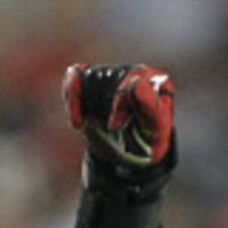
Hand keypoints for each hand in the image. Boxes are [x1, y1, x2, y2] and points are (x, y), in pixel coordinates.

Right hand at [64, 62, 176, 180]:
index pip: (133, 78)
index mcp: (154, 80)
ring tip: (82, 124)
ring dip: (80, 100)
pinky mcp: (92, 80)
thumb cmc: (149, 139)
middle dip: (102, 104)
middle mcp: (133, 73)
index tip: (115, 126)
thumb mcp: (156, 128)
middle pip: (109, 77)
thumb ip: (150, 106)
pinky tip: (77, 119)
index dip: (121, 101)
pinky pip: (75, 76)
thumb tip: (136, 83)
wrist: (133, 154)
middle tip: (108, 130)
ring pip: (88, 75)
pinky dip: (71, 96)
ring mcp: (112, 75)